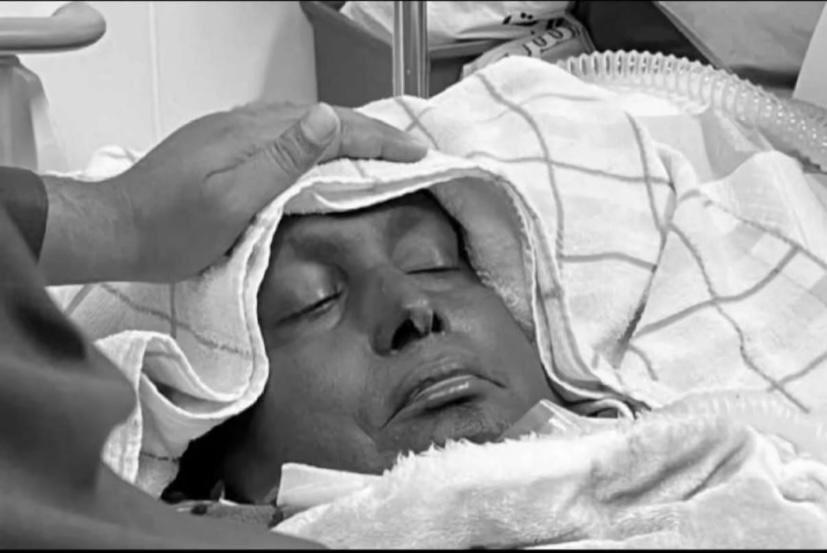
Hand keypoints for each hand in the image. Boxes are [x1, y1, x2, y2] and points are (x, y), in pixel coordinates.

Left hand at [39, 102, 427, 283]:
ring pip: (303, 121)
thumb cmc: (169, 229)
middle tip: (408, 147)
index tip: (415, 151)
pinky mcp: (224, 146)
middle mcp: (244, 125)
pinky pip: (284, 131)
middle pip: (321, 116)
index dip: (379, 138)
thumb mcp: (232, 202)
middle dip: (372, 130)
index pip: (331, 126)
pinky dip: (317, 138)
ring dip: (347, 131)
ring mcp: (232, 133)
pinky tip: (323, 149)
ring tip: (379, 145)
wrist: (114, 229)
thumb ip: (281, 160)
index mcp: (253, 135)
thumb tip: (326, 118)